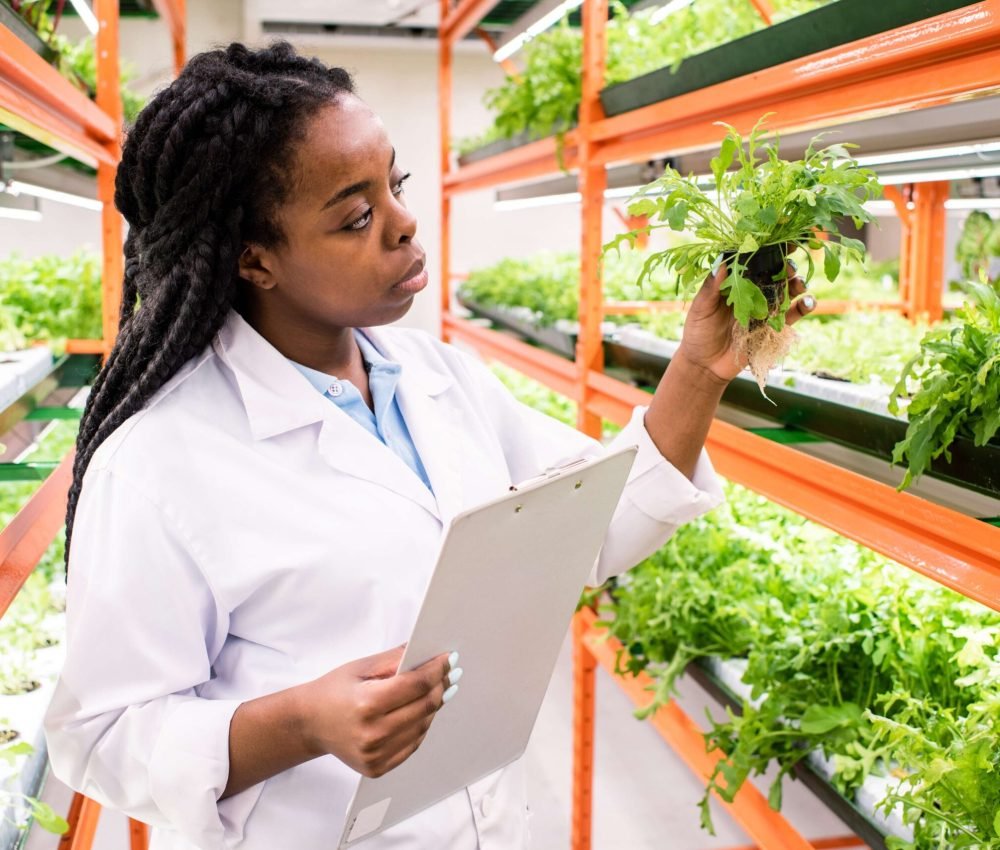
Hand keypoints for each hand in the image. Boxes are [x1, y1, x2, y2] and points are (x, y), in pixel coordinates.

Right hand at [299, 645, 454, 777]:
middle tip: (450, 672)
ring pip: (423, 726)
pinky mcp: (378, 767)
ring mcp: (376, 755)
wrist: (309, 723)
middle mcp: (372, 734)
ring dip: (434, 706)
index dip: (437, 670)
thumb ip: (396, 659)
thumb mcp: (361, 667)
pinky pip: (413, 744)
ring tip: (439, 689)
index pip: (417, 685)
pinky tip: (423, 711)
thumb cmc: (333, 691)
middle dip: (441, 685)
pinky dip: (422, 725)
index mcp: (367, 704)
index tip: (448, 659)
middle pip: (424, 706)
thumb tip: (426, 651)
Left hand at [676, 263, 815, 383]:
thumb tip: (720, 263)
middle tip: (789, 266)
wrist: (705, 365)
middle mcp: (754, 292)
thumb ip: (711, 288)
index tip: (780, 240)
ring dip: (798, 283)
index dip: (768, 249)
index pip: (755, 260)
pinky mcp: (774, 327)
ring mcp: (766, 308)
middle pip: (776, 273)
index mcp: (737, 282)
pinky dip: (803, 307)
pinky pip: (793, 314)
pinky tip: (807, 302)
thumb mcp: (701, 308)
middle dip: (787, 266)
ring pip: (789, 291)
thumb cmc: (699, 332)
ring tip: (799, 283)